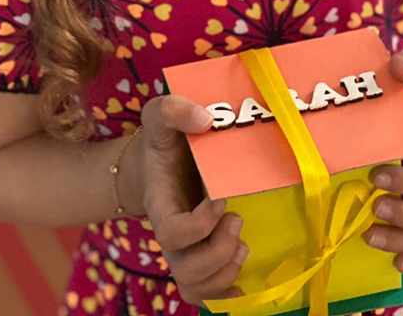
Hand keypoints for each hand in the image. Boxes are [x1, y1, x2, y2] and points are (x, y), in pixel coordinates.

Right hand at [137, 95, 247, 304]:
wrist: (157, 161)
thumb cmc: (163, 140)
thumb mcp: (159, 114)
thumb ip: (174, 108)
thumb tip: (206, 119)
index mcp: (160, 205)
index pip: (172, 233)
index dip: (199, 224)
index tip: (220, 197)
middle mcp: (170, 236)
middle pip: (186, 269)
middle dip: (218, 251)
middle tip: (237, 217)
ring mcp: (184, 251)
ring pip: (196, 287)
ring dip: (225, 271)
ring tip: (242, 243)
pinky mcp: (200, 256)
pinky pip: (206, 294)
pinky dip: (226, 295)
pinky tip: (245, 283)